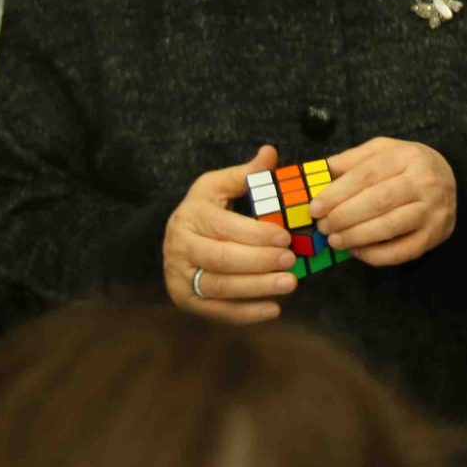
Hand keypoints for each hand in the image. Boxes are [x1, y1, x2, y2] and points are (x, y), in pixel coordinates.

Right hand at [162, 144, 294, 323]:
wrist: (175, 237)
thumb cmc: (205, 208)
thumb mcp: (218, 186)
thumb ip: (246, 174)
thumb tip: (270, 153)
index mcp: (191, 216)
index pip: (224, 228)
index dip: (256, 235)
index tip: (286, 238)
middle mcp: (180, 247)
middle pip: (220, 260)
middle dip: (259, 262)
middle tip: (291, 262)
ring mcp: (180, 276)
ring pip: (219, 287)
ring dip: (256, 288)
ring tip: (290, 283)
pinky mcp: (186, 299)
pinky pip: (217, 310)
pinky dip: (246, 313)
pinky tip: (274, 309)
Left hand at [313, 138, 456, 266]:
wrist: (453, 181)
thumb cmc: (409, 166)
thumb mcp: (385, 150)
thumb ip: (354, 159)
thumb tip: (322, 171)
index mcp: (408, 157)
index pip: (368, 174)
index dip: (338, 192)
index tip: (315, 207)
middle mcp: (424, 183)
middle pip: (379, 200)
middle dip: (344, 216)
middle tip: (323, 226)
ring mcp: (432, 211)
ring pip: (390, 226)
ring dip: (356, 236)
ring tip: (334, 240)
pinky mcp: (434, 236)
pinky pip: (401, 251)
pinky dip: (375, 254)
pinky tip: (356, 250)